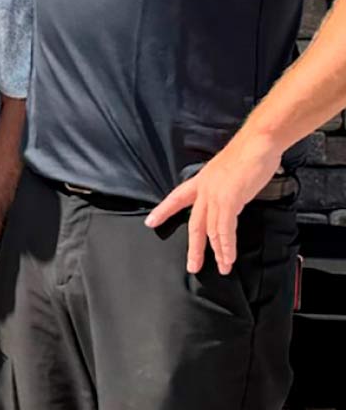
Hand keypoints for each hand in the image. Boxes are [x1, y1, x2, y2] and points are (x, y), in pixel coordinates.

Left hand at [144, 133, 281, 274]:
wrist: (258, 142)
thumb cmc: (248, 153)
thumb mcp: (228, 171)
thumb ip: (223, 186)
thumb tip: (228, 198)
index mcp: (201, 180)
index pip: (177, 197)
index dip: (163, 210)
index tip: (150, 221)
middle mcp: (204, 189)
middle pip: (194, 223)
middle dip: (194, 247)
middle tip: (192, 266)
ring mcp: (215, 194)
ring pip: (210, 230)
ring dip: (216, 252)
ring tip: (222, 267)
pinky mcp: (229, 199)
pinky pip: (225, 228)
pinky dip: (227, 245)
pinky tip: (229, 256)